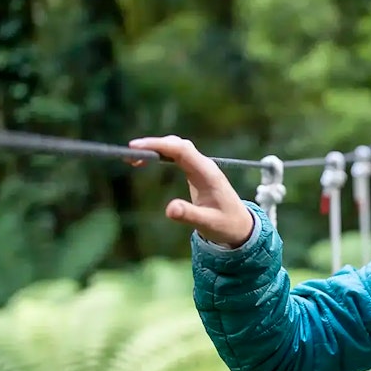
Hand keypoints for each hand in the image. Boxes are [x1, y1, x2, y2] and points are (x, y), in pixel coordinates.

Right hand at [128, 135, 254, 246]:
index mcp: (208, 174)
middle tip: (129, 154)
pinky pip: (177, 156)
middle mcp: (205, 166)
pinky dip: (161, 155)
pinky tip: (146, 161)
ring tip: (132, 158)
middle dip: (153, 145)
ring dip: (156, 149)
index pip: (182, 150)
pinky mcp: (197, 172)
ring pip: (176, 148)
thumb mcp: (208, 224)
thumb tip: (170, 209)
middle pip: (178, 145)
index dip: (159, 145)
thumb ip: (189, 215)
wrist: (241, 226)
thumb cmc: (226, 225)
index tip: (136, 147)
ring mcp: (201, 168)